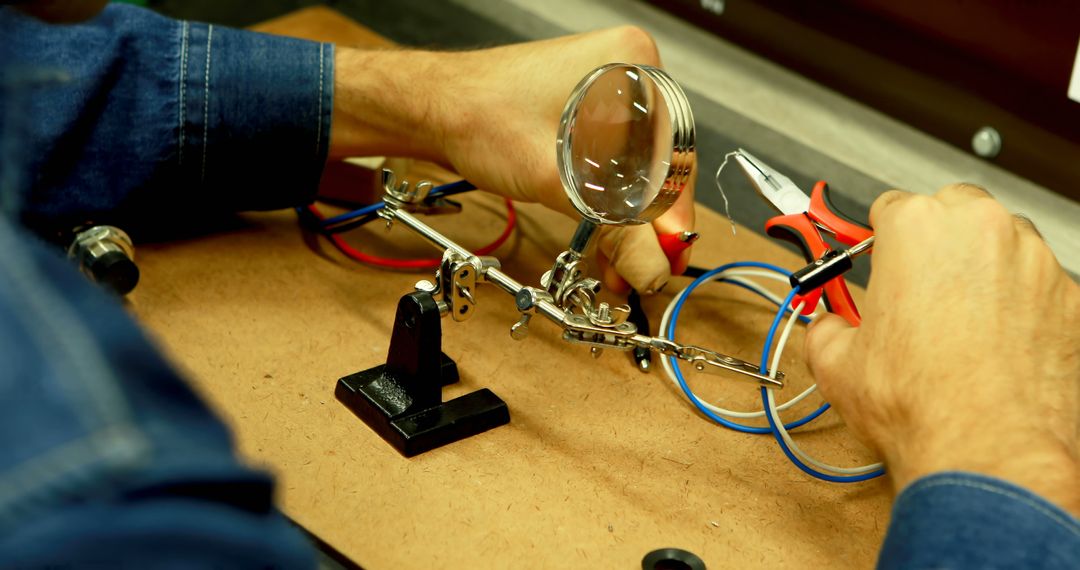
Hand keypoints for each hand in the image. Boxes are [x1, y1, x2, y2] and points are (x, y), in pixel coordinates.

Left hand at [330, 27, 694, 292]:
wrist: (434, 108)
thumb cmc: (478, 116)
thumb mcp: (554, 179)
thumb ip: (612, 227)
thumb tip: (654, 267)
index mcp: (632, 64)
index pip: (677, 151)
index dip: (674, 210)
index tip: (672, 253)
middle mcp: (629, 71)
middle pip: (663, 163)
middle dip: (651, 223)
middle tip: (649, 269)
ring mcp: (610, 91)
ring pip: (641, 170)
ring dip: (631, 221)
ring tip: (625, 266)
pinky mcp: (592, 112)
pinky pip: (618, 164)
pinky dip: (613, 203)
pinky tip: (609, 241)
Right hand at [805, 184, 1079, 515]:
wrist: (985, 451)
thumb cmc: (919, 404)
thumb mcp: (835, 363)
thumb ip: (828, 325)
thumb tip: (830, 327)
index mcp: (917, 227)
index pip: (893, 206)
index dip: (882, 239)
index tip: (883, 261)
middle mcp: (982, 231)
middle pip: (956, 212)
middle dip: (938, 244)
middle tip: (921, 289)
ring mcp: (1036, 263)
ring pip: (1005, 246)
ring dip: (983, 272)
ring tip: (961, 324)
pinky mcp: (1072, 301)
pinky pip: (1041, 289)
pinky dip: (1024, 308)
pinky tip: (999, 346)